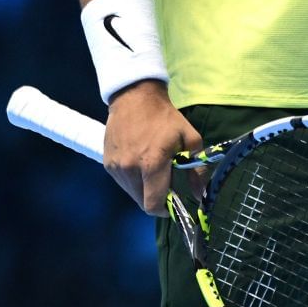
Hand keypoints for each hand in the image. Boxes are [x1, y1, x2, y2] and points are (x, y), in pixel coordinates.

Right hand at [104, 80, 201, 215]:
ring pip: (132, 193)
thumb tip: (199, 195)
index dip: (165, 209)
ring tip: (151, 170)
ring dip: (143, 189)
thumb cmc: (165, 118)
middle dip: (155, 199)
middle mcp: (130, 170)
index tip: (173, 203)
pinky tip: (139, 163)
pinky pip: (123, 183)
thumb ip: (196, 170)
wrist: (135, 97)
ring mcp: (116, 168)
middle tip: (164, 184)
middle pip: (142, 202)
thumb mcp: (189, 139)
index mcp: (152, 165)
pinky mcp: (107, 164)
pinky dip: (133, 180)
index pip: (153, 204)